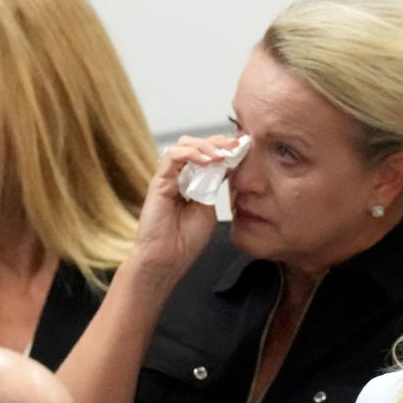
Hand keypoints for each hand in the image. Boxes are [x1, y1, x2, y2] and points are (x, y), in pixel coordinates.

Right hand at [131, 135, 237, 281]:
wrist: (167, 259)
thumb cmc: (186, 240)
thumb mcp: (210, 209)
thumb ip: (216, 188)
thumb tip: (230, 169)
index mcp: (193, 183)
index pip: (208, 156)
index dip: (225, 149)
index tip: (243, 148)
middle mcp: (179, 176)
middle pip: (196, 145)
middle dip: (217, 142)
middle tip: (234, 146)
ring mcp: (169, 177)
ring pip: (184, 145)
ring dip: (205, 146)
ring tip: (221, 154)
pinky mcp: (159, 181)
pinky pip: (172, 157)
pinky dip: (191, 154)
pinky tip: (207, 161)